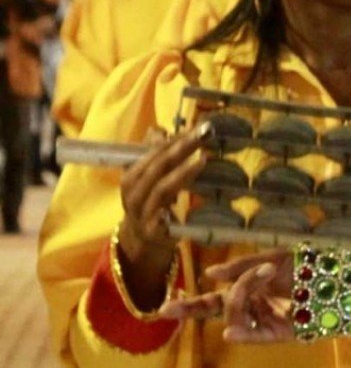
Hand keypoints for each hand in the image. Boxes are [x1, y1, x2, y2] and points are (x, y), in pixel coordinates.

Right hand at [115, 123, 212, 306]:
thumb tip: (159, 130)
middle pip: (156, 167)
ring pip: (161, 189)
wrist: (142, 239)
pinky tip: (189, 195)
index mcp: (130, 176)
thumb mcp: (148, 177)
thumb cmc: (150, 202)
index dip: (171, 139)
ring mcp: (143, 212)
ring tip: (203, 159)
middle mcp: (133, 192)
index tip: (194, 128)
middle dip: (180, 149)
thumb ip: (154, 153)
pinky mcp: (154, 230)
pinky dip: (173, 208)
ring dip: (182, 173)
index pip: (151, 153)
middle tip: (203, 135)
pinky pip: (165, 217)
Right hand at [160, 250, 295, 342]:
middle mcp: (253, 307)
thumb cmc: (308, 264)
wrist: (340, 273)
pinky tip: (229, 332)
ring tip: (265, 272)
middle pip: (218, 309)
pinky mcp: (281, 333)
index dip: (189, 305)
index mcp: (247, 290)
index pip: (212, 300)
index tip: (163, 309)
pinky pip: (256, 336)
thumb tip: (209, 275)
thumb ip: (242, 266)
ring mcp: (265, 320)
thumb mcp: (272, 257)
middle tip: (181, 301)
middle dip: (197, 307)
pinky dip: (242, 334)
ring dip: (241, 293)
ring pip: (235, 317)